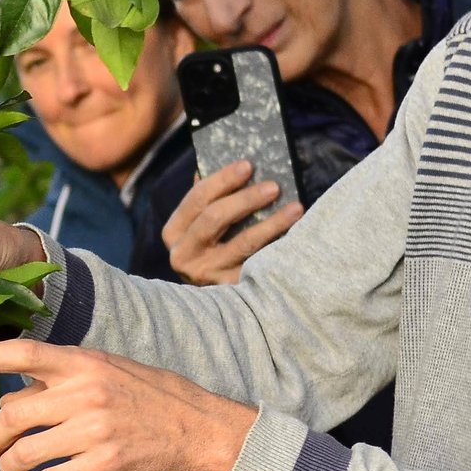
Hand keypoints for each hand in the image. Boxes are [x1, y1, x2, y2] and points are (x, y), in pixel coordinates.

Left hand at [0, 339, 258, 470]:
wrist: (198, 428)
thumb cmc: (144, 396)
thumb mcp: (104, 371)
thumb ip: (57, 381)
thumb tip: (7, 402)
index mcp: (82, 362)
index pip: (23, 354)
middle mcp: (84, 393)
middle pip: (11, 416)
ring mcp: (93, 431)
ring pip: (24, 453)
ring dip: (8, 467)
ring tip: (10, 470)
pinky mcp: (102, 466)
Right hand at [162, 160, 303, 285]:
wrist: (208, 306)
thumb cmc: (207, 250)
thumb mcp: (197, 227)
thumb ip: (206, 199)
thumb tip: (227, 164)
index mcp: (174, 232)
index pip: (197, 198)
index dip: (223, 179)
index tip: (249, 165)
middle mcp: (183, 255)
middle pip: (215, 218)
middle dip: (246, 199)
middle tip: (274, 186)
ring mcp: (206, 275)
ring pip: (242, 244)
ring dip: (272, 223)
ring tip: (295, 208)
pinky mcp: (229, 291)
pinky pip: (258, 265)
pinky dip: (278, 249)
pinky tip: (296, 237)